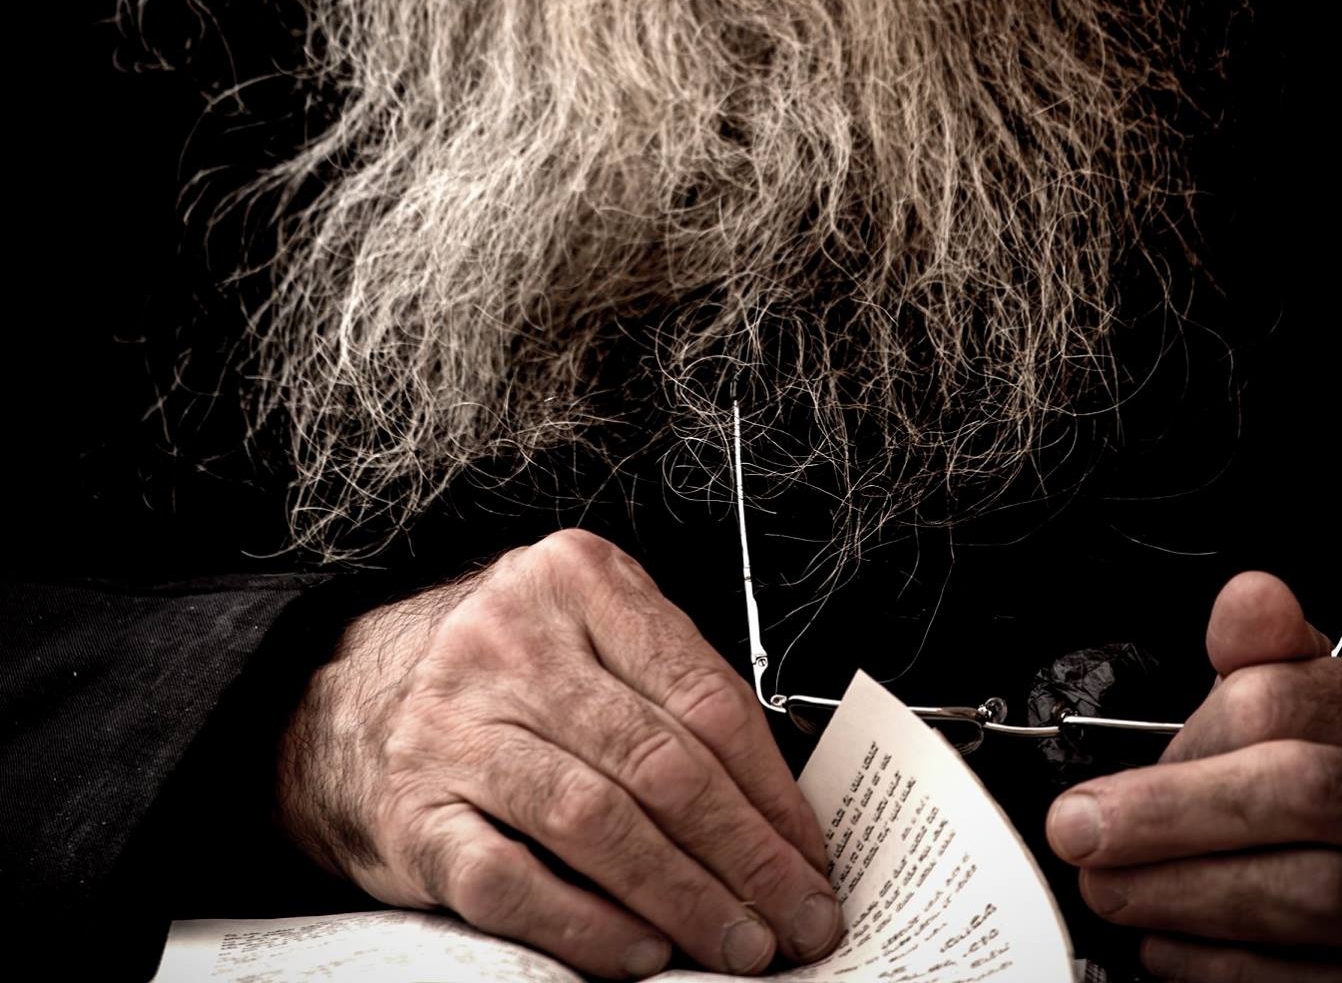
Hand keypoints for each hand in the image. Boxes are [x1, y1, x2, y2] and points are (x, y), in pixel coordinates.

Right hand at [274, 529, 842, 978]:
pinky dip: (588, 926)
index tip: (814, 855)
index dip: (773, 789)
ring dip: (685, 898)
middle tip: (798, 918)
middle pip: (660, 761)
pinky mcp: (415, 813)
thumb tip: (780, 809)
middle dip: (746, 855)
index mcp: (575, 579)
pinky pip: (514, 882)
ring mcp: (456, 726)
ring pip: (596, 821)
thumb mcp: (584, 634)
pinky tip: (642, 953)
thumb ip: (668, 689)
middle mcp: (512, 641)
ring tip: (740, 944)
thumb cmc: (500, 673)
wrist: (344, 703)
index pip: (703, 693)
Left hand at [1045, 570, 1341, 977]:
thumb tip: (1247, 599)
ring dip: (1184, 896)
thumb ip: (1268, 651)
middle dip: (1171, 814)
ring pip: (1308, 895)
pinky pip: (1311, 978)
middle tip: (1079, 832)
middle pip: (1298, 794)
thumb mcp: (1314, 690)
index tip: (1113, 766)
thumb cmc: (1336, 762)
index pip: (1279, 706)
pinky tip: (1163, 945)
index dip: (1189, 737)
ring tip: (1105, 888)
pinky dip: (1225, 967)